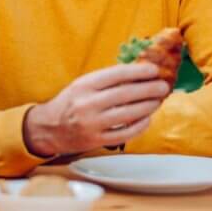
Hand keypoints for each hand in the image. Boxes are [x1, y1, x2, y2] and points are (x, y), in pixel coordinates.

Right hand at [22, 63, 168, 156]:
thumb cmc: (70, 103)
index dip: (138, 71)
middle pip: (125, 94)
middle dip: (149, 89)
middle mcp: (87, 103)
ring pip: (128, 114)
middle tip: (163, 86)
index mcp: (84, 85)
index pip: (116, 74)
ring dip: (147, 106)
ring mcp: (92, 124)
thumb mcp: (82, 85)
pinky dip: (139, 126)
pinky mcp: (96, 140)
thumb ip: (105, 81)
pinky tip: (147, 119)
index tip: (153, 70)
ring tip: (158, 101)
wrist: (48, 128)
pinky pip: (124, 133)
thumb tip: (137, 73)